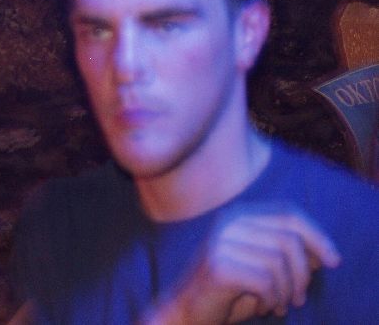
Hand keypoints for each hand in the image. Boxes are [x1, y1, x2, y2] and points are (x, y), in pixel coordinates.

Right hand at [145, 206, 340, 324]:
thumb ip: (288, 254)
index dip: (317, 235)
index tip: (334, 261)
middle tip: (300, 299)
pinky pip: (265, 281)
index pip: (288, 212)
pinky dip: (271, 300)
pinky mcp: (218, 266)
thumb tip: (322, 252)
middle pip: (288, 238)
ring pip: (279, 262)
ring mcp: (221, 242)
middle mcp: (228, 222)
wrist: (188, 310)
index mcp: (239, 214)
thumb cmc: (231, 290)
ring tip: (281, 305)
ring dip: (288, 291)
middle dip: (303, 274)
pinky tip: (264, 308)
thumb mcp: (263, 267)